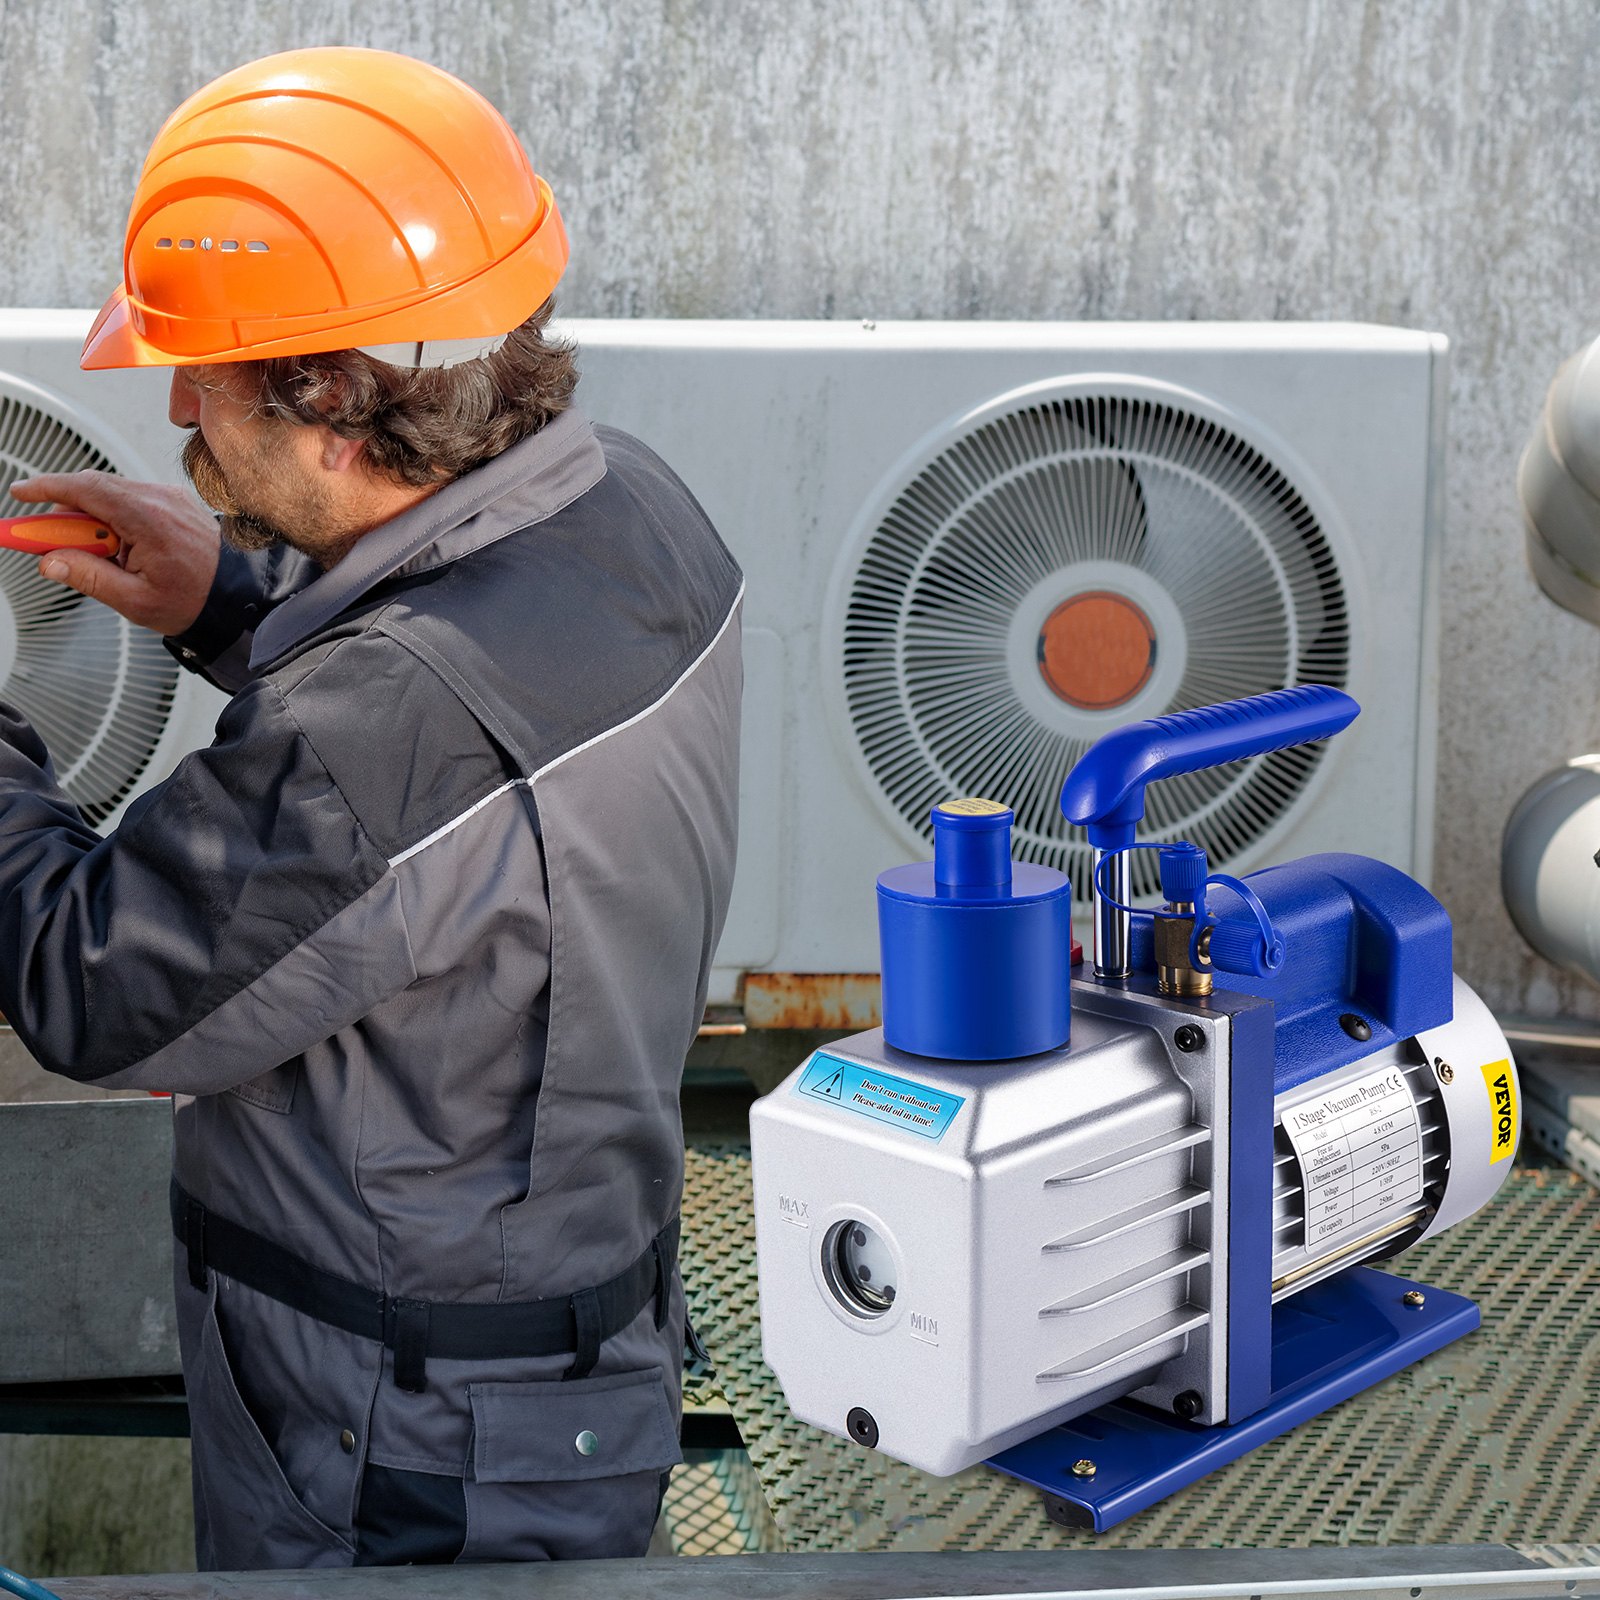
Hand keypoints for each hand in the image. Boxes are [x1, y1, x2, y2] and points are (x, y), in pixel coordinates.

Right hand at [10, 471, 219, 637]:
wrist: (240, 596)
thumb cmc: (196, 601)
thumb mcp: (135, 601)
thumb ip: (88, 578)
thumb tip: (49, 562)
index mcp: (149, 518)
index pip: (85, 488)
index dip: (46, 487)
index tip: (20, 493)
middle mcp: (160, 499)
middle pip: (94, 488)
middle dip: (65, 512)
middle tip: (49, 541)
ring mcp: (170, 497)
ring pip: (112, 493)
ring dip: (92, 518)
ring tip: (98, 555)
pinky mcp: (175, 502)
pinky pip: (132, 499)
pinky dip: (114, 517)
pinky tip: (119, 548)